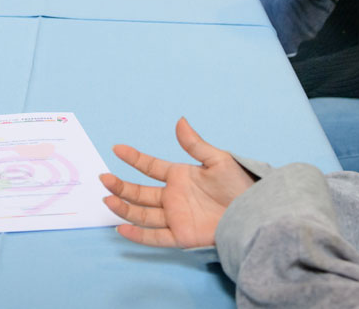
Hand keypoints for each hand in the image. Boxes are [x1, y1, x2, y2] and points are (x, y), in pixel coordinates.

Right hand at [99, 118, 254, 247]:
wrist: (254, 212)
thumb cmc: (240, 185)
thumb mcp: (217, 160)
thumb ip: (194, 144)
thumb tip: (180, 121)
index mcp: (180, 176)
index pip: (150, 166)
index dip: (134, 158)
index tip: (117, 148)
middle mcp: (173, 197)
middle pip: (140, 192)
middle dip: (121, 185)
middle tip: (104, 178)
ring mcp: (175, 217)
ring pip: (142, 213)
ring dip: (124, 207)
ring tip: (108, 198)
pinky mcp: (181, 235)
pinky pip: (155, 237)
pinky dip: (137, 235)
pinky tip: (121, 228)